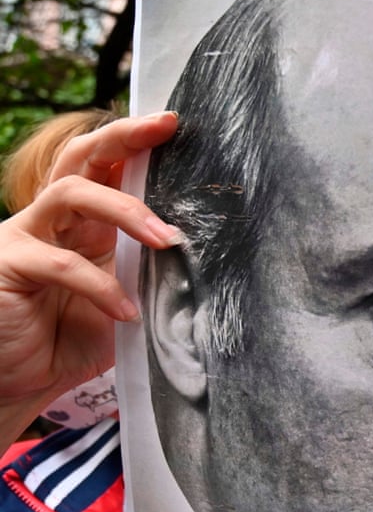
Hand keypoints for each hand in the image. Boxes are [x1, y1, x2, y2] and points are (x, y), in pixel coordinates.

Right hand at [0, 112, 180, 443]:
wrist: (15, 387)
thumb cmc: (69, 345)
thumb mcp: (124, 304)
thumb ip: (153, 279)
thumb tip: (212, 267)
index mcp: (82, 223)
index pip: (106, 166)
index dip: (134, 141)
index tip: (174, 124)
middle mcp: (50, 219)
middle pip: (80, 156)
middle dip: (123, 137)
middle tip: (164, 129)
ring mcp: (22, 236)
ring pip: (70, 192)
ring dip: (125, 209)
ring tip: (167, 241)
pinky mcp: (7, 264)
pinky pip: (60, 263)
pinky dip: (100, 286)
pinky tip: (127, 312)